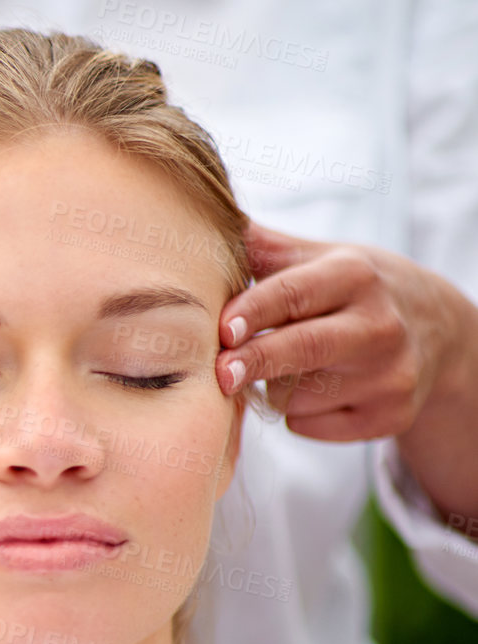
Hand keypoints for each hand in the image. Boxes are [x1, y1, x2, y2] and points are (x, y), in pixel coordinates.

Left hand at [214, 222, 469, 441]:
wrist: (438, 332)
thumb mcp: (322, 258)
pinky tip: (321, 392)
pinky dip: (297, 414)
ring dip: (273, 388)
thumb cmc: (357, 292)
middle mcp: (379, 325)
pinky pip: (309, 426)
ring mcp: (389, 375)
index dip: (254, 312)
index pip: (295, 294)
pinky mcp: (389, 417)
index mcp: (355, 276)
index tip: (221, 329)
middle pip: (303, 348)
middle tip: (220, 373)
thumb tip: (205, 217)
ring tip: (294, 367)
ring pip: (297, 396)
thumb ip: (265, 247)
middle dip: (256, 361)